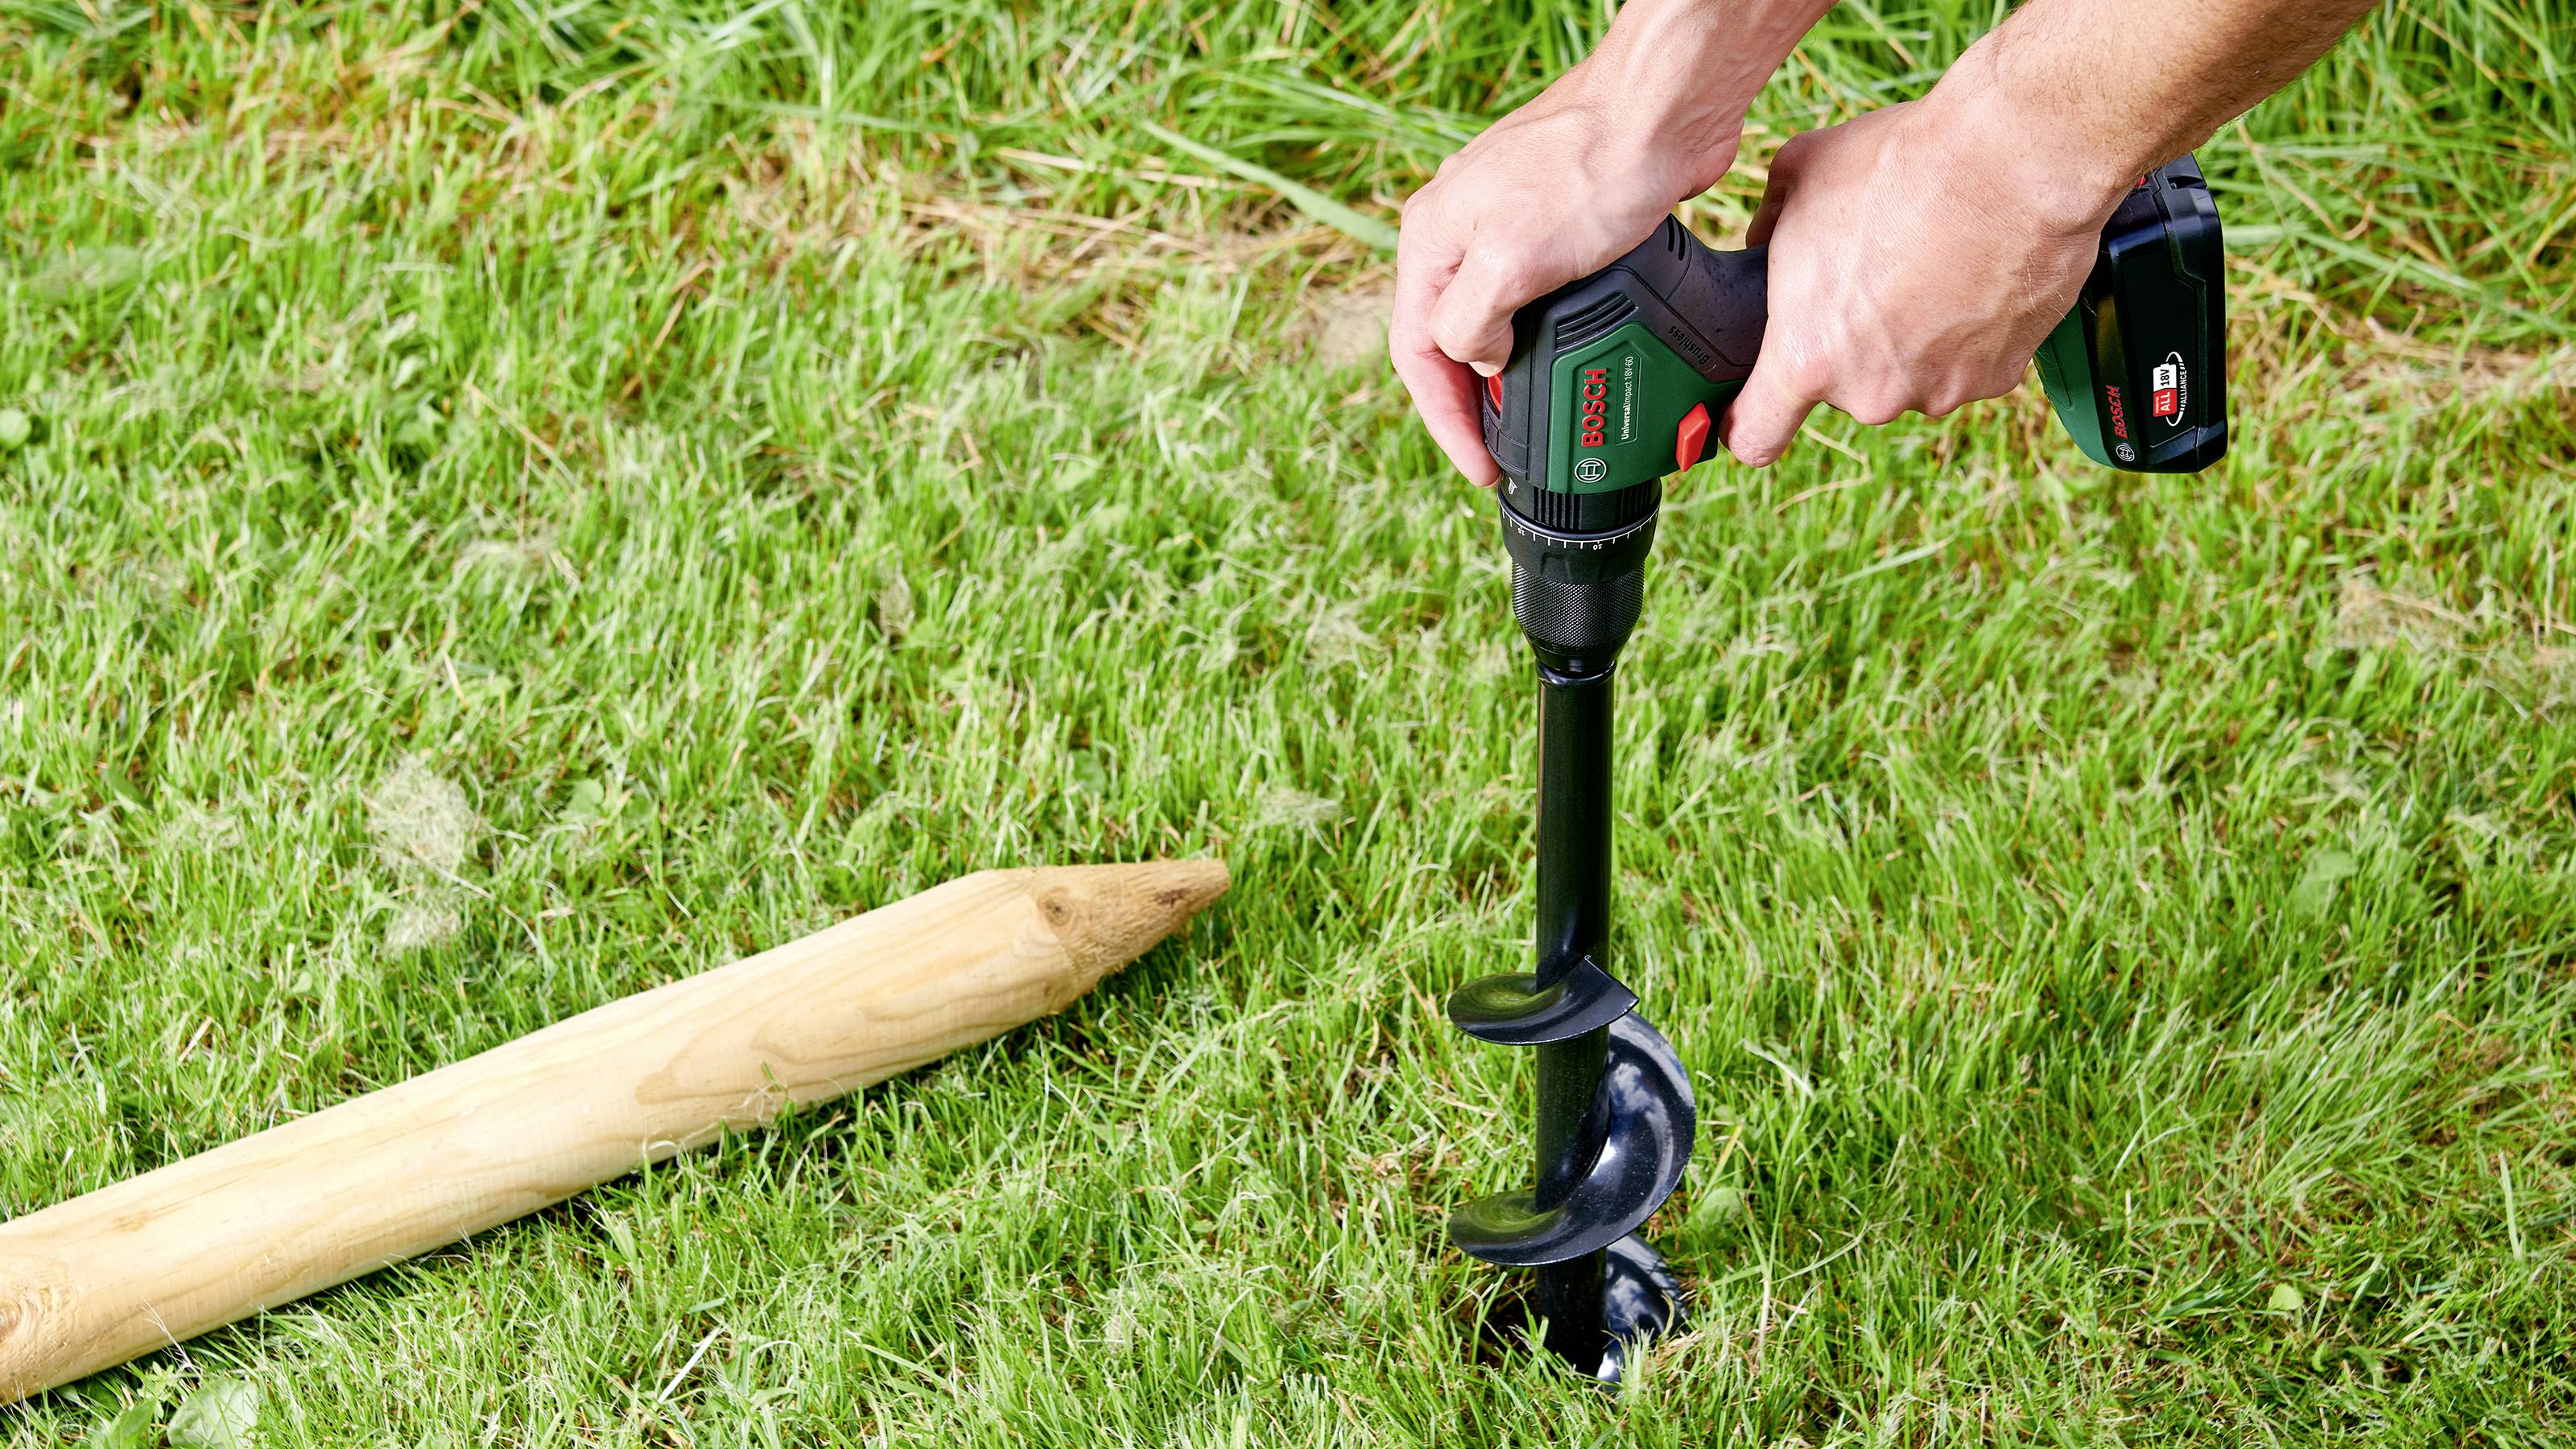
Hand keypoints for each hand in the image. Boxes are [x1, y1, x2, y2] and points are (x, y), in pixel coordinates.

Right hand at [1389, 53, 1743, 485]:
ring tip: (1536, 418)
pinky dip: (1547, 338)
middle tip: (1506, 453)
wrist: (1666, 110)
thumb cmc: (1589, 167)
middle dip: (1473, 402)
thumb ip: (1471, 323)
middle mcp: (1462, 233)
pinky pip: (1538, 297)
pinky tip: (1570, 358)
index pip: (1415, 350)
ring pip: (1496, 318)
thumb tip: (1479, 361)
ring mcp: (1511, 227)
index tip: (1482, 466)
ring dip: (1509, 372)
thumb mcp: (1510, 261)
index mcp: (1431, 238)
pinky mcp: (1561, 225)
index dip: (1445, 419)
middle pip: (1449, 337)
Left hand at [1720, 96, 2124, 466]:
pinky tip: (1975, 277)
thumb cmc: (1899, 165)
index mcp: (1806, 358)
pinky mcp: (1999, 378)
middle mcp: (1870, 393)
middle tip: (1874, 273)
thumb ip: (1767, 227)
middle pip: (1844, 387)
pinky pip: (1968, 364)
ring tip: (1931, 264)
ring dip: (1913, 336)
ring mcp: (1938, 391)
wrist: (2012, 161)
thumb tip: (1763, 242)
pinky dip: (1969, 332)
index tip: (1749, 413)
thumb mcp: (1798, 175)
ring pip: (1909, 375)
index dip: (1746, 426)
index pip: (1755, 437)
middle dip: (1850, 343)